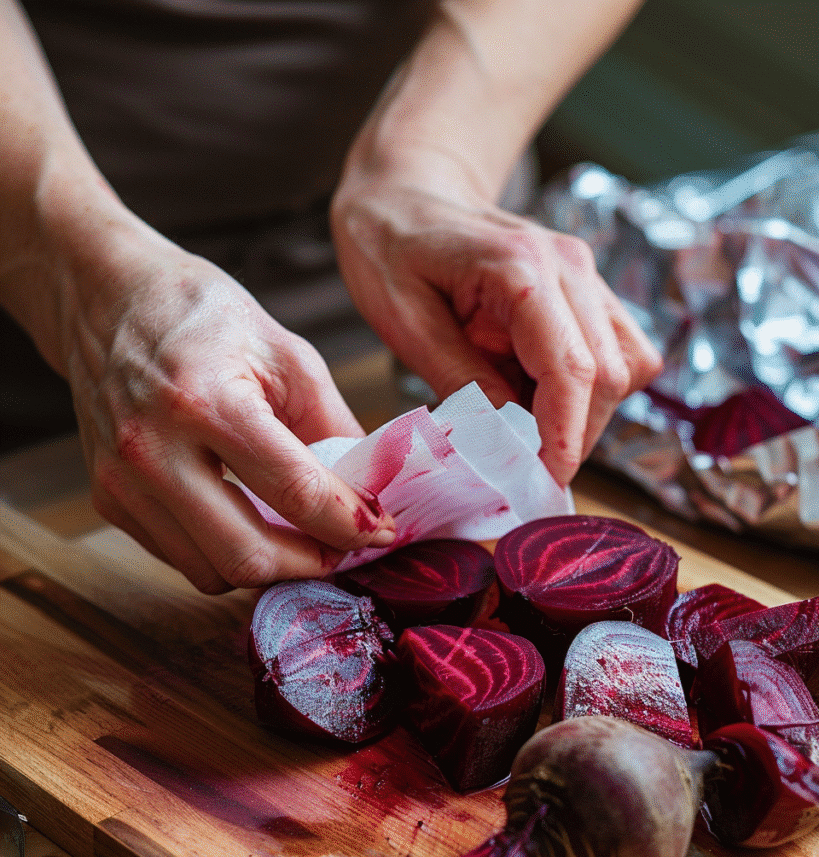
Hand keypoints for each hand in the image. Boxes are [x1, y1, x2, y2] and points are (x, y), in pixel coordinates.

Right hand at [62, 241, 394, 592]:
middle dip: (310, 564)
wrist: (111, 301)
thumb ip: (333, 427)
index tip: (380, 531)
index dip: (349, 523)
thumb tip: (370, 493)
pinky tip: (248, 520)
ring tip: (298, 536)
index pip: (294, 491)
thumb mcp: (288, 355)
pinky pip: (180, 558)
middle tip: (342, 549)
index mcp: (206, 401)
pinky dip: (223, 553)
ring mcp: (122, 480)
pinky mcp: (108, 498)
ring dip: (267, 566)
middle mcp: (153, 449)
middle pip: (247, 555)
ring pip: (211, 572)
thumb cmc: (202, 317)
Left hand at [331, 171, 661, 487]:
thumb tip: (507, 440)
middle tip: (525, 470)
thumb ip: (459, 378)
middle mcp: (569, 268)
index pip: (572, 369)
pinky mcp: (586, 292)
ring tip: (525, 429)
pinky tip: (535, 396)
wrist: (406, 193)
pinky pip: (617, 354)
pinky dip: (586, 392)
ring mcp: (585, 277)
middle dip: (574, 435)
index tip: (544, 482)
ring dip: (585, 415)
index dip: (565, 437)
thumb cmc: (392, 248)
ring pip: (626, 368)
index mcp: (521, 268)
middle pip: (611, 375)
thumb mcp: (404, 321)